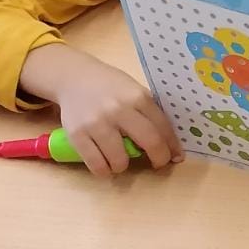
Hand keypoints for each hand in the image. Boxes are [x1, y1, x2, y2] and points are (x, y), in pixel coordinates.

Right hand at [19, 45, 181, 175]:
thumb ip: (149, 112)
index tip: (175, 157)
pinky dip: (104, 170)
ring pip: (120, 160)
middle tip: (157, 163)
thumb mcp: (133, 90)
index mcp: (137, 96)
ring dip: (124, 166)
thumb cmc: (110, 87)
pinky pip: (97, 165)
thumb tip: (169, 143)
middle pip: (150, 142)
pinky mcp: (77, 135)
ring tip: (121, 161)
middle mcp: (119, 109)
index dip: (172, 146)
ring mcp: (97, 123)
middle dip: (159, 159)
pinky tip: (105, 165)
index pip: (163, 127)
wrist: (74, 78)